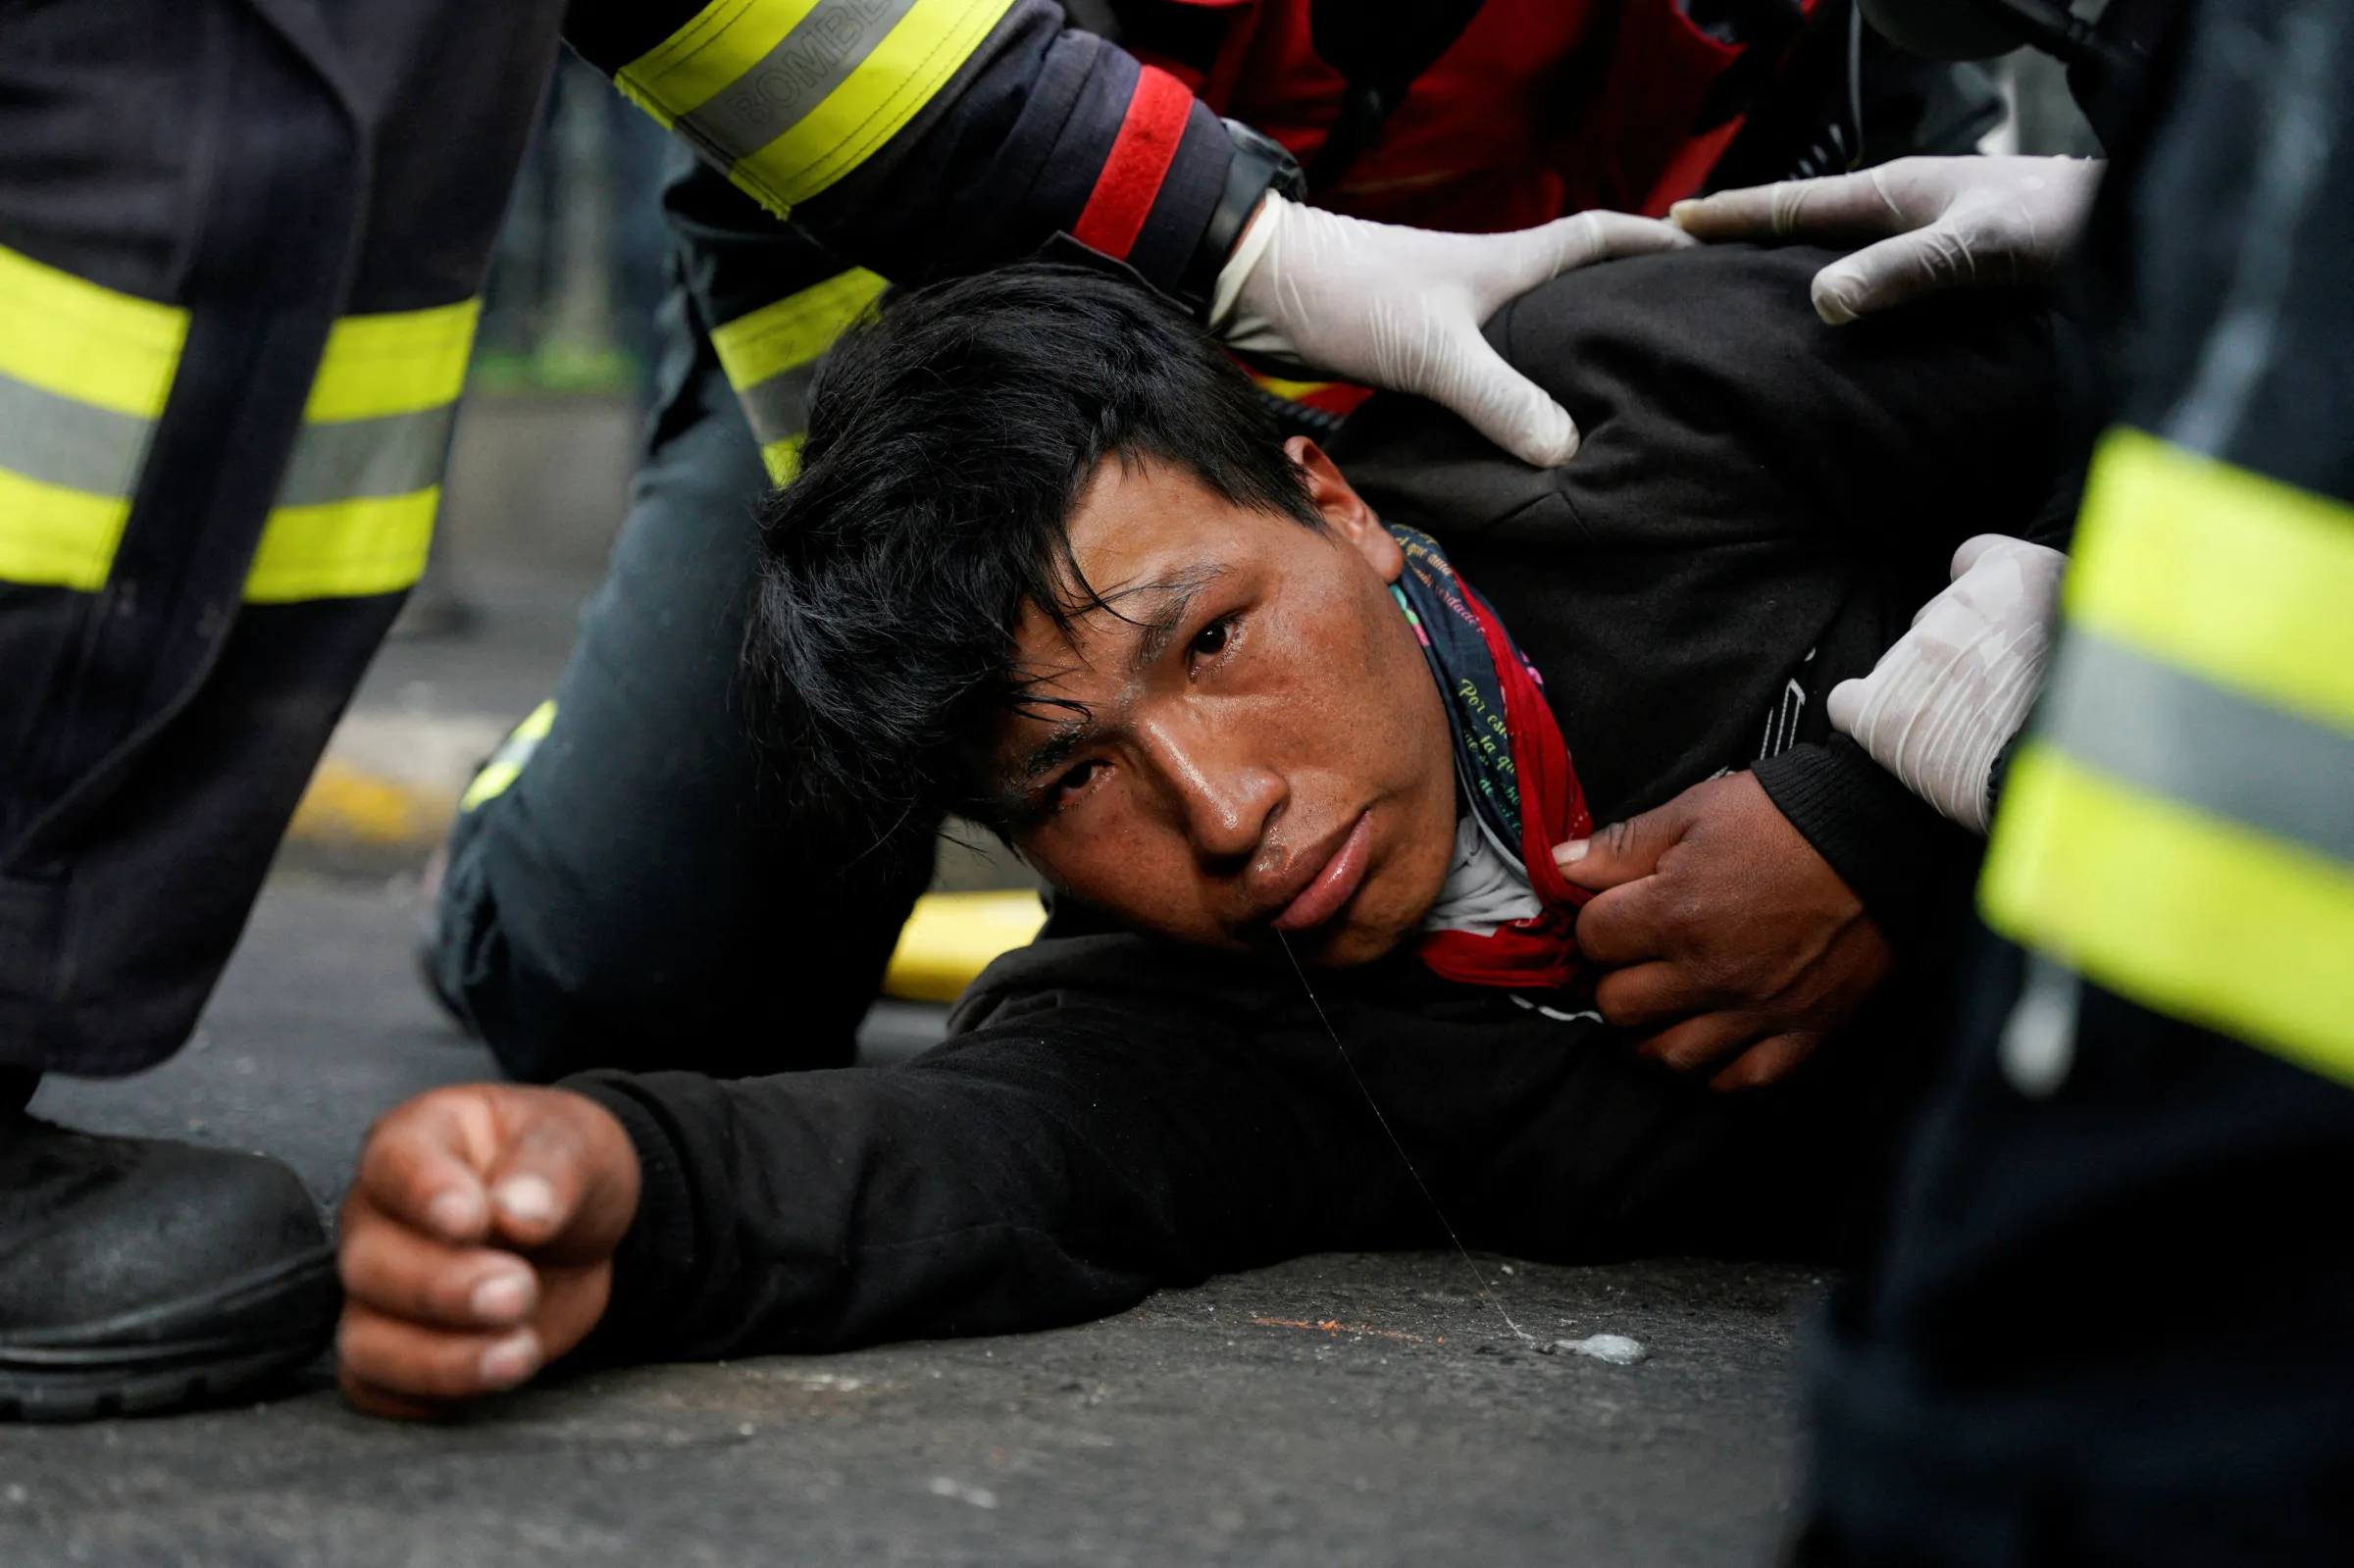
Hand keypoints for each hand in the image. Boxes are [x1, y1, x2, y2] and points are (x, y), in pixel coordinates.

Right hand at [338, 1084, 640, 1418]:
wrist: (577, 1227)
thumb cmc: (564, 1169)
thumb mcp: (577, 1146)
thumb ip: (550, 1171)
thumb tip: (519, 1213)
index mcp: (418, 1141)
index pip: (394, 1163)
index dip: (425, 1194)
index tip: (474, 1221)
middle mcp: (379, 1216)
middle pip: (369, 1264)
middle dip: (443, 1288)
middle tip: (518, 1291)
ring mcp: (379, 1288)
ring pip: (366, 1340)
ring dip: (439, 1359)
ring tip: (519, 1353)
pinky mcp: (398, 1347)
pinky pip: (378, 1388)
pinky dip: (431, 1395)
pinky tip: (495, 1373)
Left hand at [1212, 195, 1693, 464]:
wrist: (1259, 291)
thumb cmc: (1350, 294)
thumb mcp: (1436, 350)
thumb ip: (1501, 400)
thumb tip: (1567, 451)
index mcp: (1511, 265)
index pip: (1603, 238)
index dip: (1656, 243)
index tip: (1706, 261)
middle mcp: (1490, 287)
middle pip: (1576, 296)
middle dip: (1623, 319)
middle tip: (1672, 361)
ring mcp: (1454, 321)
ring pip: (1529, 345)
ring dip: (1564, 373)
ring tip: (1610, 417)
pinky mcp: (1420, 355)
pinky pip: (1485, 381)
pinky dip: (1510, 406)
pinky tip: (1522, 443)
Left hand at [1555, 772, 1891, 1090]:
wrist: (1880, 831)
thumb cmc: (1783, 816)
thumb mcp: (1694, 811)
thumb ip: (1622, 845)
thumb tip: (1560, 866)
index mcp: (1676, 913)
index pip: (1593, 941)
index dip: (1595, 925)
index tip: (1612, 916)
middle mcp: (1710, 972)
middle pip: (1619, 1007)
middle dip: (1615, 981)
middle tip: (1633, 963)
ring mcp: (1758, 1009)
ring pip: (1670, 1056)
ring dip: (1654, 1034)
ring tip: (1661, 1009)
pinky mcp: (1805, 1029)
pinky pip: (1744, 1078)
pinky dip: (1719, 1070)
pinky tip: (1711, 1045)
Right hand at [1669, 155, 2101, 323]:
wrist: (2137, 229)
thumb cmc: (2063, 226)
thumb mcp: (1974, 246)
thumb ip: (1900, 271)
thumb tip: (1823, 299)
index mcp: (1895, 192)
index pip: (1790, 203)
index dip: (1729, 215)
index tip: (1671, 225)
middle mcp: (1904, 209)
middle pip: (1805, 224)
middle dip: (1745, 240)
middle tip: (1688, 262)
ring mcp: (1926, 236)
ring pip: (1838, 252)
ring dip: (1790, 269)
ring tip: (1744, 296)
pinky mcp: (1950, 268)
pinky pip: (1873, 279)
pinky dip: (1837, 295)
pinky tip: (1831, 325)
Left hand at [1829, 534, 2067, 832]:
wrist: (2060, 785)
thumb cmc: (2094, 724)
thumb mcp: (2106, 642)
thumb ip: (2066, 617)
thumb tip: (2048, 630)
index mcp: (2026, 575)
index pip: (1976, 556)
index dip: (1981, 592)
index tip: (1993, 623)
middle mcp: (1962, 603)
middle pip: (1937, 616)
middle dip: (1955, 649)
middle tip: (1988, 693)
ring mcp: (1914, 652)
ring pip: (1902, 659)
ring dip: (1922, 687)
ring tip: (1961, 730)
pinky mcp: (1877, 703)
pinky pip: (1850, 701)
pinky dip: (1864, 716)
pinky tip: (1897, 738)